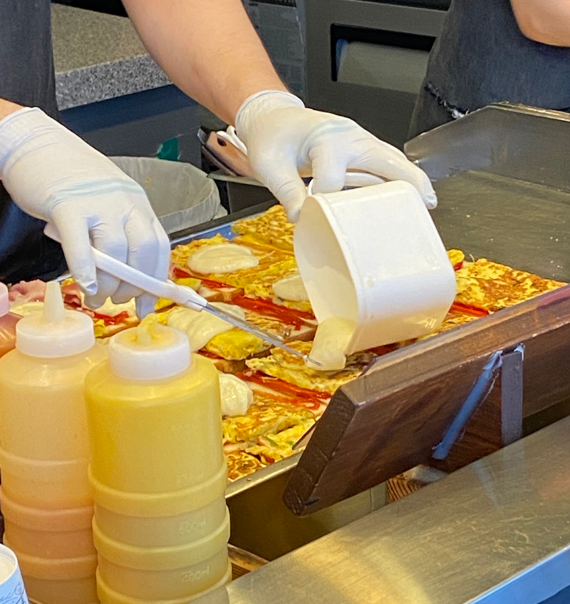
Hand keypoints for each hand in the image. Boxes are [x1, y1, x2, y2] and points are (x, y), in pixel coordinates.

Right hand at [0, 108, 168, 316]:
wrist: (35, 144)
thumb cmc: (71, 178)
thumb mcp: (107, 204)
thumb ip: (119, 235)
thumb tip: (126, 279)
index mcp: (138, 203)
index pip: (160, 246)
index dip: (157, 280)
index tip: (149, 303)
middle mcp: (125, 202)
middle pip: (143, 252)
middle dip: (134, 286)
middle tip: (118, 300)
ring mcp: (98, 202)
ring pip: (115, 252)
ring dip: (108, 284)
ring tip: (96, 296)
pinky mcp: (67, 204)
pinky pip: (80, 244)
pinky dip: (85, 269)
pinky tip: (84, 285)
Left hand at [236, 91, 436, 222]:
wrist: (275, 121)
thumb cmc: (272, 138)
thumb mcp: (268, 164)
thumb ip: (285, 191)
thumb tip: (303, 217)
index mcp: (327, 138)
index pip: (333, 179)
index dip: (324, 202)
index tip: (313, 215)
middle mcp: (351, 138)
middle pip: (386, 160)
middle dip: (406, 182)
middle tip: (423, 206)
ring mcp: (361, 143)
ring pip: (393, 162)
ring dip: (410, 182)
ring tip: (425, 206)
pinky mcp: (363, 152)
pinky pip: (386, 166)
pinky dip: (399, 181)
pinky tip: (410, 198)